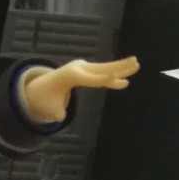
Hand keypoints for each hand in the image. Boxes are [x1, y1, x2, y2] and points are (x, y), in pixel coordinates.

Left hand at [21, 56, 139, 123]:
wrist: (42, 85)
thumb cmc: (45, 97)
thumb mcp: (49, 107)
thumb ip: (55, 112)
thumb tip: (59, 117)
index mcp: (71, 75)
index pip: (88, 78)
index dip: (101, 79)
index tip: (114, 76)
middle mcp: (79, 68)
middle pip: (102, 69)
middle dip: (118, 67)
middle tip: (135, 62)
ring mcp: (84, 68)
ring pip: (105, 69)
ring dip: (121, 68)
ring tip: (136, 64)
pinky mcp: (87, 72)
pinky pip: (102, 75)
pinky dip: (113, 79)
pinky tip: (125, 81)